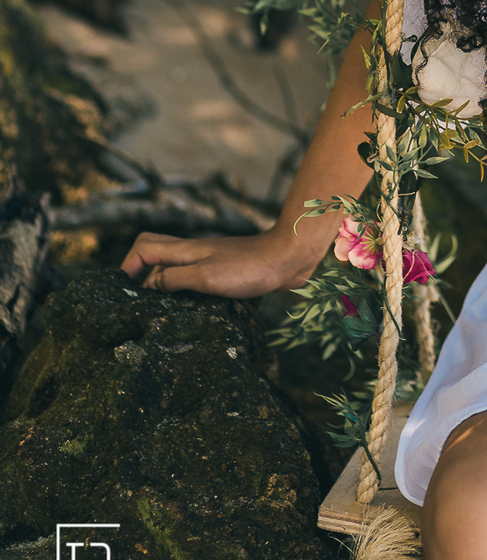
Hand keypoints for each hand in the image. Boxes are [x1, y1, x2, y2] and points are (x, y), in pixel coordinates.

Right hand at [120, 228, 315, 298]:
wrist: (288, 259)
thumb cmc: (249, 268)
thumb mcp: (205, 277)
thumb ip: (174, 280)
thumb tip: (148, 286)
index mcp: (185, 250)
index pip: (144, 246)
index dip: (128, 266)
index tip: (125, 292)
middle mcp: (193, 252)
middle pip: (155, 252)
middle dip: (140, 273)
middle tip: (139, 303)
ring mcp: (208, 261)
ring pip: (174, 267)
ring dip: (163, 285)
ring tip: (162, 313)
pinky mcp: (223, 272)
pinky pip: (193, 278)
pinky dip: (185, 291)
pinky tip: (191, 312)